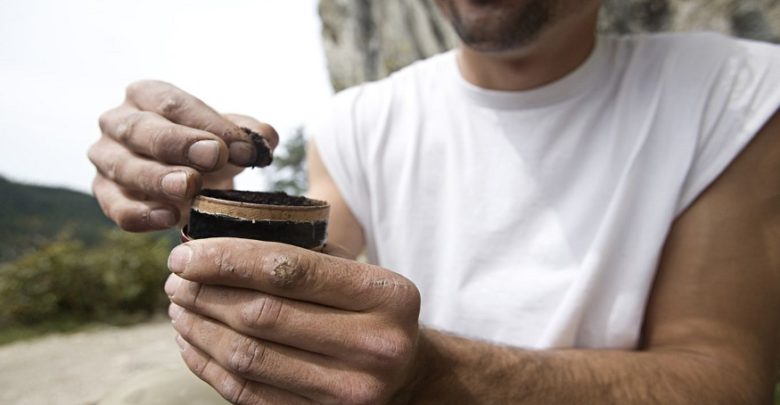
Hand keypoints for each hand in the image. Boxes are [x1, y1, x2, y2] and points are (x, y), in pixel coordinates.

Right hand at [88, 80, 278, 231]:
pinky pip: (117, 207)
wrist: (187, 179)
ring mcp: (106, 159)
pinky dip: (142, 215)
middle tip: (214, 157)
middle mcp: (117, 122)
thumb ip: (249, 134)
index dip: (209, 124)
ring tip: (189, 188)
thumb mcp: (229, 136)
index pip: (172, 103)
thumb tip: (266, 138)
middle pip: (143, 130)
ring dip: (159, 179)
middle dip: (180, 144)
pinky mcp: (105, 194)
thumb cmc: (205, 147)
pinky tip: (170, 218)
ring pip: (126, 168)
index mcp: (145, 95)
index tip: (244, 147)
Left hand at [164, 238, 422, 404]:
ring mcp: (349, 391)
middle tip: (176, 278)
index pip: (290, 270)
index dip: (228, 259)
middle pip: (262, 315)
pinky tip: (191, 341)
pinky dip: (208, 364)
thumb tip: (218, 244)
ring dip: (200, 327)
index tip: (187, 253)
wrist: (410, 376)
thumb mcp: (361, 276)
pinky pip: (246, 394)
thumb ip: (307, 259)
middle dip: (206, 292)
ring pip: (248, 356)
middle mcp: (374, 346)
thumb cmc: (372, 313)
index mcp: (386, 296)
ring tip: (179, 306)